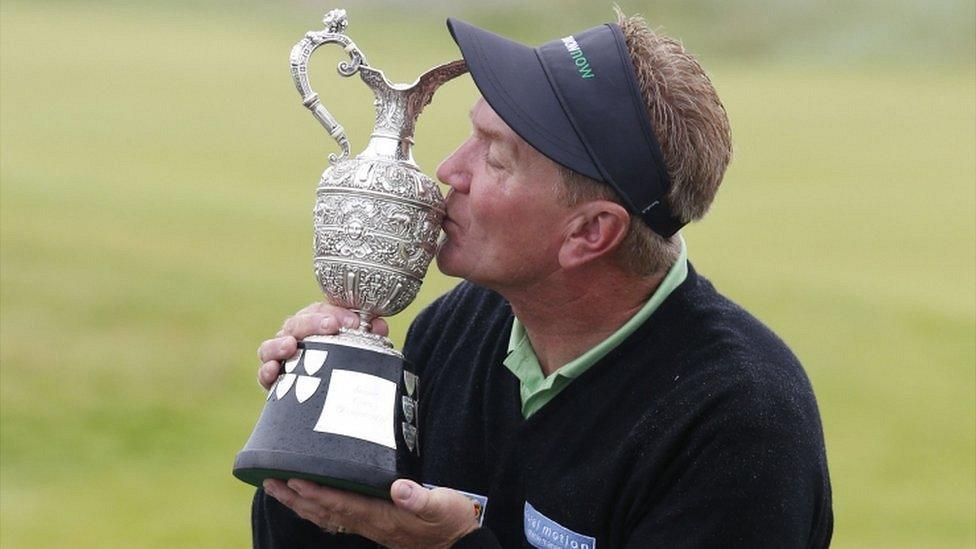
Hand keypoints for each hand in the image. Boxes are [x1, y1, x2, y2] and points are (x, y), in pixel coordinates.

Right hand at [255, 302, 389, 389]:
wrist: (331, 403)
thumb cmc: (345, 365)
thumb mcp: (359, 349)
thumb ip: (369, 335)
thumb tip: (379, 326)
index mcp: (314, 325)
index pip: (320, 310)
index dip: (336, 312)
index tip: (354, 322)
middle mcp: (295, 338)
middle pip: (296, 324)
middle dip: (313, 323)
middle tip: (331, 326)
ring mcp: (281, 358)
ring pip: (271, 346)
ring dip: (279, 344)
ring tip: (291, 346)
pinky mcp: (273, 381)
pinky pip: (263, 374)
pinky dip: (266, 370)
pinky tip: (274, 369)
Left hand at [263, 478, 479, 548]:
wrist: (457, 543)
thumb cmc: (450, 521)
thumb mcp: (442, 506)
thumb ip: (421, 499)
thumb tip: (400, 488)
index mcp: (380, 516)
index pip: (340, 503)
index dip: (315, 492)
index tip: (293, 479)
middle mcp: (368, 523)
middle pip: (323, 511)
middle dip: (294, 497)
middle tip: (268, 481)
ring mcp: (368, 525)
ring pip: (325, 515)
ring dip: (299, 503)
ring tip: (278, 489)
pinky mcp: (373, 523)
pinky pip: (336, 517)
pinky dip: (317, 508)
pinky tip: (309, 500)